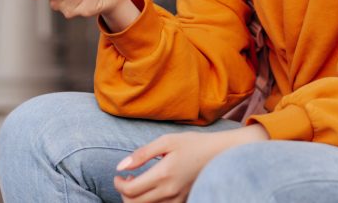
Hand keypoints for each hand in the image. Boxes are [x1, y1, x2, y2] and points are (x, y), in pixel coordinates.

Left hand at [114, 126, 268, 202]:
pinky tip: (151, 189)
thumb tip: (121, 166)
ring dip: (135, 200)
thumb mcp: (167, 141)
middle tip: (125, 180)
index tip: (119, 175)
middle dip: (124, 194)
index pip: (129, 190)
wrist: (219, 153)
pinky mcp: (183, 201)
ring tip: (137, 184)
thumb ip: (142, 154)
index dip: (118, 184)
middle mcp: (169, 191)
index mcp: (163, 174)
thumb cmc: (193, 143)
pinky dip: (149, 202)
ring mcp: (176, 199)